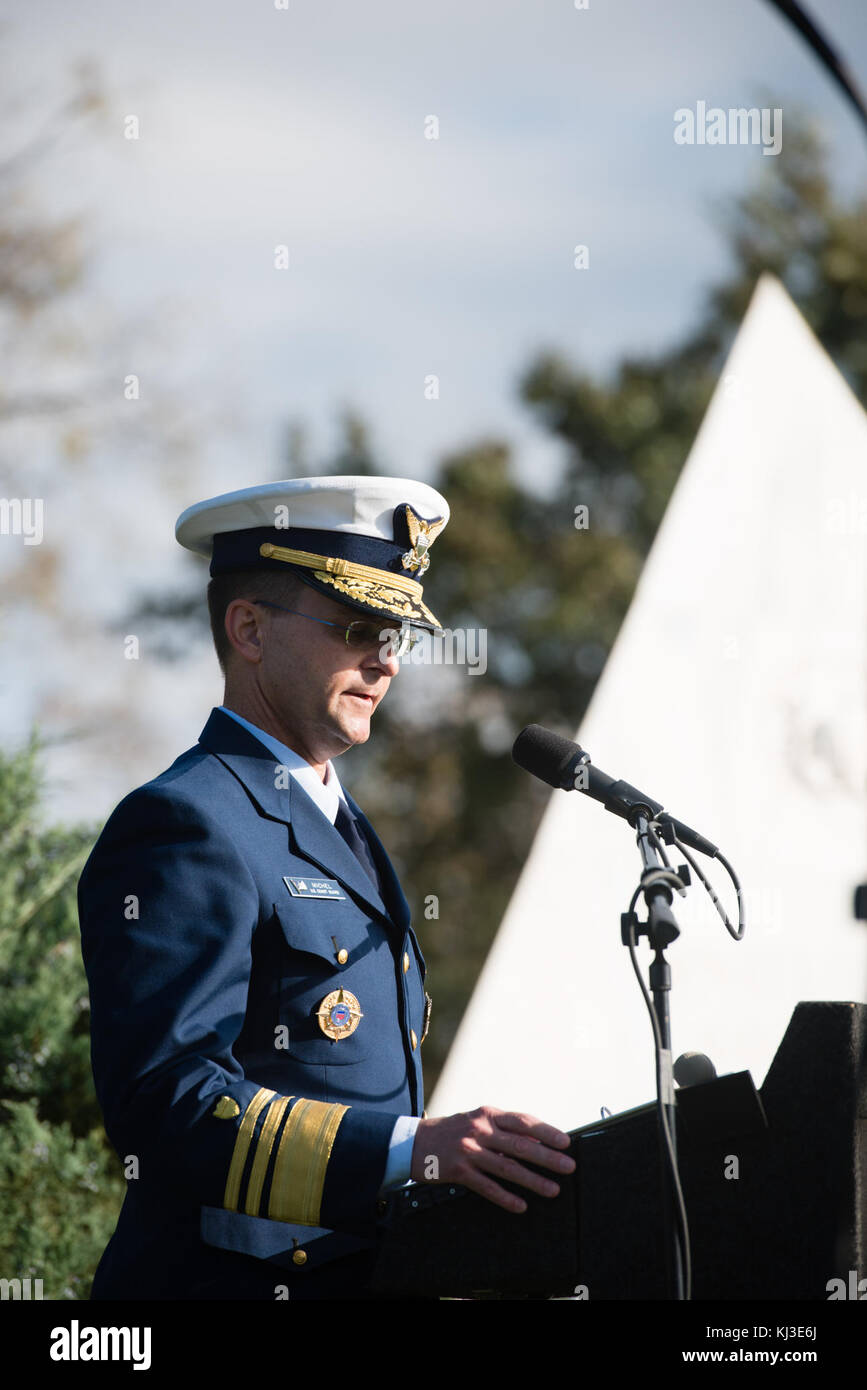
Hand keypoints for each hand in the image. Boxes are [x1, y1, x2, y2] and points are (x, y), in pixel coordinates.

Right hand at [410, 1105, 574, 1212]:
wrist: (414, 1142)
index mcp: (488, 1114)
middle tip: (568, 1167)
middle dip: (547, 1157)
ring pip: (507, 1168)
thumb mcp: (478, 1121)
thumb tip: (537, 1140)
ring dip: (532, 1180)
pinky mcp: (458, 1171)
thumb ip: (505, 1130)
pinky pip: (486, 1187)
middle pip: (519, 1145)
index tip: (565, 1142)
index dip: (546, 1131)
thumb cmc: (453, 1131)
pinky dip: (505, 1197)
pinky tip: (521, 1206)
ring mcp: (469, 1151)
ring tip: (552, 1189)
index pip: (523, 1121)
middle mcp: (479, 1130)